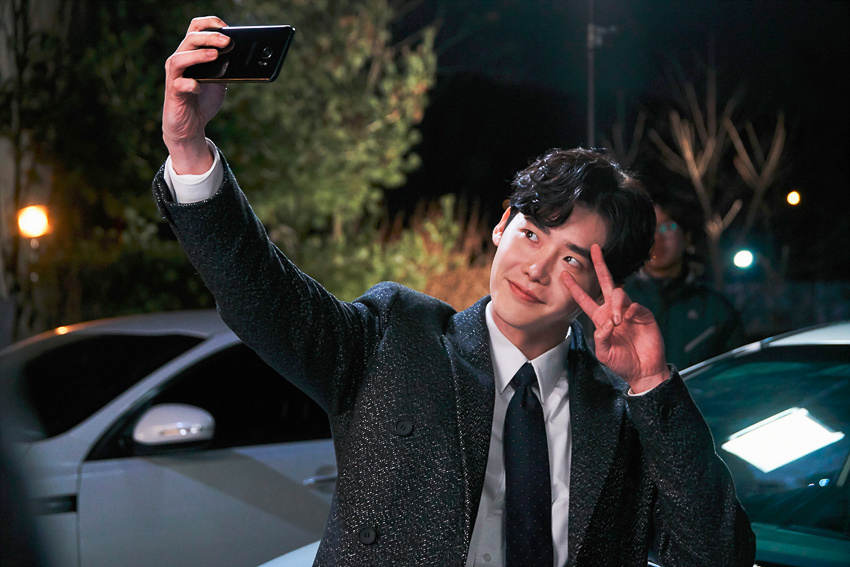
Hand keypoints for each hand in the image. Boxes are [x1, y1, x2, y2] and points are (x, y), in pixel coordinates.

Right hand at [162, 16, 229, 173]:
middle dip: (210, 38)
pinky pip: (179, 85)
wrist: (190, 126)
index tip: (226, 26)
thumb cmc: (203, 100)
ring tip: (215, 55)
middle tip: (228, 41)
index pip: (195, 29)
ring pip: (179, 58)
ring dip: (198, 55)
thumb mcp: (220, 81)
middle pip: (190, 39)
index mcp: (191, 54)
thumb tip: (246, 59)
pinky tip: (199, 86)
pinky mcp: (174, 93)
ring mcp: (175, 77)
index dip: (209, 23)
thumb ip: (227, 69)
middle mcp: (180, 61)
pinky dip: (190, 84)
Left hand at [561, 244, 669, 392]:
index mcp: (600, 318)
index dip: (574, 288)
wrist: (644, 370)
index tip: (563, 274)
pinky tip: (628, 320)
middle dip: (600, 264)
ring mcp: (628, 311)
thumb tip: (606, 323)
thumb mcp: (604, 353)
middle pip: (605, 282)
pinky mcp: (643, 314)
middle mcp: (613, 310)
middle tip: (594, 248)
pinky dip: (629, 311)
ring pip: (619, 294)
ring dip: (616, 306)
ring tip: (618, 323)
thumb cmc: (622, 362)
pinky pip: (634, 305)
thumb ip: (600, 338)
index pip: (584, 299)